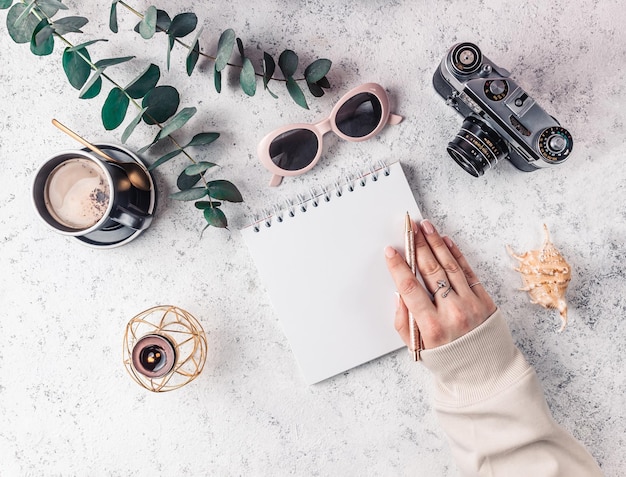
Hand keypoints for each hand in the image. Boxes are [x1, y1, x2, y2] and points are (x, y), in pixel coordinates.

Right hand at [385, 219, 496, 349]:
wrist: (485, 373)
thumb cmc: (447, 360)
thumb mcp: (417, 347)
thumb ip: (404, 320)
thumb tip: (399, 293)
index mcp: (431, 327)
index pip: (410, 288)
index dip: (398, 267)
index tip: (391, 251)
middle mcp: (451, 313)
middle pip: (430, 271)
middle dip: (417, 246)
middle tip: (409, 228)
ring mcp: (470, 304)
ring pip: (449, 266)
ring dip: (435, 243)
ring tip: (426, 227)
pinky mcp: (484, 300)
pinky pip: (468, 271)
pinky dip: (456, 254)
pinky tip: (446, 241)